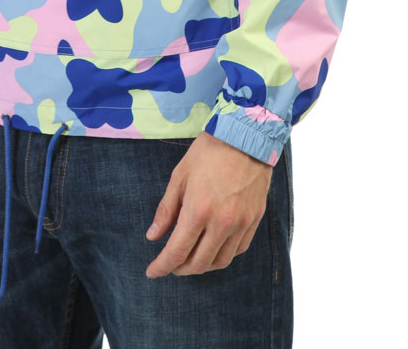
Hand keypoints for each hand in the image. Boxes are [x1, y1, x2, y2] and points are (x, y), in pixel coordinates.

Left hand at [145, 131, 272, 276]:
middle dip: (180, 269)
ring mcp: (241, 223)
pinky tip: (212, 248)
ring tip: (190, 259)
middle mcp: (222, 223)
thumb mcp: (180, 175)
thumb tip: (153, 235)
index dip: (162, 266)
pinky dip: (222, 255)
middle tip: (169, 264)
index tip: (152, 272)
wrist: (247, 136)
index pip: (177, 252)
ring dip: (202, 266)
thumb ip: (166, 209)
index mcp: (199, 210)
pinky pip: (238, 250)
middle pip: (198, 263)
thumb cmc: (209, 151)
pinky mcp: (254, 220)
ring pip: (220, 262)